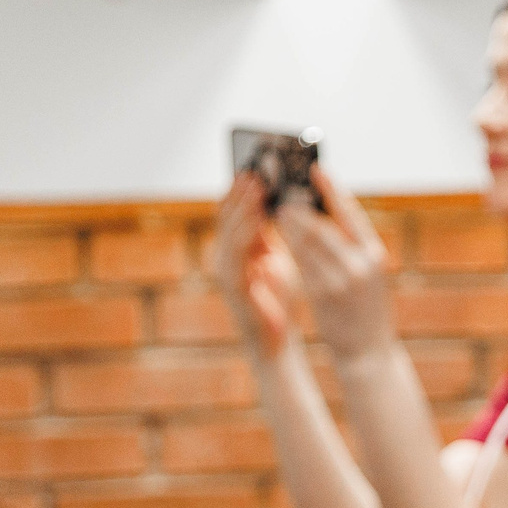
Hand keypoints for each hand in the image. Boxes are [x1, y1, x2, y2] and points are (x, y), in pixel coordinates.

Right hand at [211, 171, 298, 358]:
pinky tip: (258, 219)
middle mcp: (225, 257)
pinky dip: (246, 234)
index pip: (232, 211)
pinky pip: (237, 255)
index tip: (253, 164)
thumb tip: (282, 201)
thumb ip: (270, 233)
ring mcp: (226, 273)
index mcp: (236, 249)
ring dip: (242, 207)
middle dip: (240, 191)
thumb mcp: (275, 258)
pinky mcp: (234, 288)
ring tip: (255, 185)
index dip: (240, 188)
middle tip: (254, 167)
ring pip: (228, 231)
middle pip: (226, 216)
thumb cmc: (277, 301)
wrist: (276, 342)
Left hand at [269, 167, 396, 361]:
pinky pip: (300, 265)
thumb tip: (329, 214)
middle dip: (301, 207)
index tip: (316, 170)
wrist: (369, 352)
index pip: (351, 212)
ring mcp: (340, 281)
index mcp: (375, 254)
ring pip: (306, 243)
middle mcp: (360, 265)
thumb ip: (354, 247)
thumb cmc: (368, 308)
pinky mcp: (322, 296)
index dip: (332, 188)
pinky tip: (280, 239)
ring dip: (289, 225)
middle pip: (322, 225)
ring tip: (279, 211)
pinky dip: (288, 248)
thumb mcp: (371, 274)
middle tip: (284, 193)